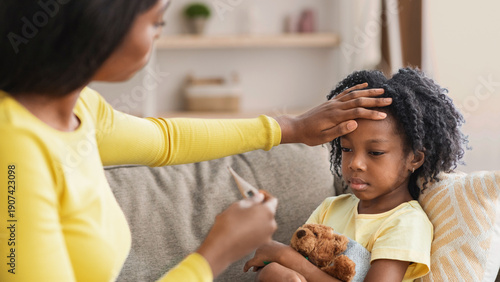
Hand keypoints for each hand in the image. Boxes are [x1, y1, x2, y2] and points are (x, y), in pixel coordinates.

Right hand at [196, 190, 277, 277]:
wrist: (221, 247)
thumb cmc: (229, 224)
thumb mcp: (239, 205)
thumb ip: (252, 200)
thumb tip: (259, 197)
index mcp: (267, 212)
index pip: (272, 200)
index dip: (264, 195)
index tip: (257, 194)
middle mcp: (271, 225)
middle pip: (268, 212)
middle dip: (259, 208)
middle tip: (246, 206)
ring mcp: (266, 236)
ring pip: (263, 223)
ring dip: (255, 219)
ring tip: (240, 218)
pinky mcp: (260, 245)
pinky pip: (259, 233)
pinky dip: (253, 228)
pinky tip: (240, 228)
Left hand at [243, 240, 290, 271]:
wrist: (283, 254)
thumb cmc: (287, 253)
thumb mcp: (285, 251)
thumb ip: (282, 252)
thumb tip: (284, 256)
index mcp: (269, 242)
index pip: (264, 248)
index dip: (263, 254)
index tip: (264, 258)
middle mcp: (262, 246)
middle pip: (258, 253)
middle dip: (258, 259)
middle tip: (259, 265)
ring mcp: (258, 252)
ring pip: (255, 259)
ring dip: (255, 264)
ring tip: (256, 270)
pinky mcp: (256, 259)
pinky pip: (249, 264)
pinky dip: (246, 267)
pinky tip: (245, 270)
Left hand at [275, 83, 391, 145]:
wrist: (297, 127)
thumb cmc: (310, 135)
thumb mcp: (324, 138)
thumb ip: (339, 130)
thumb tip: (355, 123)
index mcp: (335, 116)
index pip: (357, 113)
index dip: (371, 113)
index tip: (384, 115)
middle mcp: (336, 107)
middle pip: (359, 100)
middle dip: (375, 100)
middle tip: (390, 100)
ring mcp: (333, 103)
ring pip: (354, 94)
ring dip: (368, 92)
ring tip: (382, 90)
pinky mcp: (331, 102)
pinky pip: (345, 93)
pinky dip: (356, 88)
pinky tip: (364, 85)